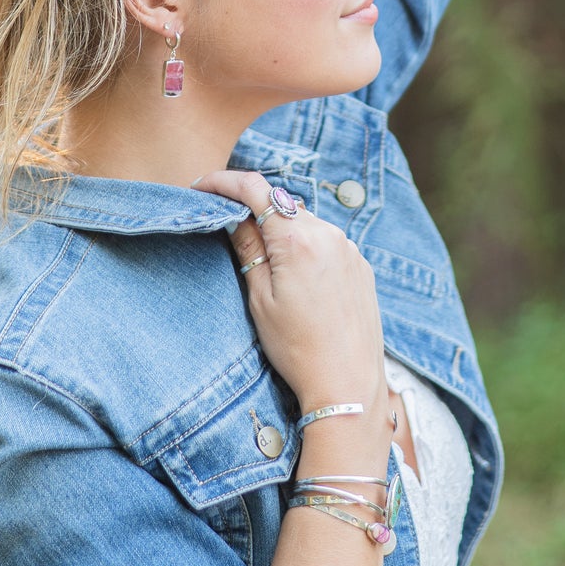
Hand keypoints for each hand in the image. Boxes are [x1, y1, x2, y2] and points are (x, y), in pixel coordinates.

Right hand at [196, 170, 389, 420]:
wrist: (347, 383)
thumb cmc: (297, 348)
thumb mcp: (259, 298)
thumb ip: (248, 247)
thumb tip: (236, 214)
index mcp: (298, 239)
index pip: (256, 189)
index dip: (224, 182)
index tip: (203, 186)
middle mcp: (328, 234)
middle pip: (281, 204)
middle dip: (253, 209)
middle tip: (226, 224)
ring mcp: (350, 249)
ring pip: (305, 222)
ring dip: (282, 230)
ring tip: (264, 261)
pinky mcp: (361, 265)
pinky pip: (327, 242)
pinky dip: (306, 247)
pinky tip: (297, 278)